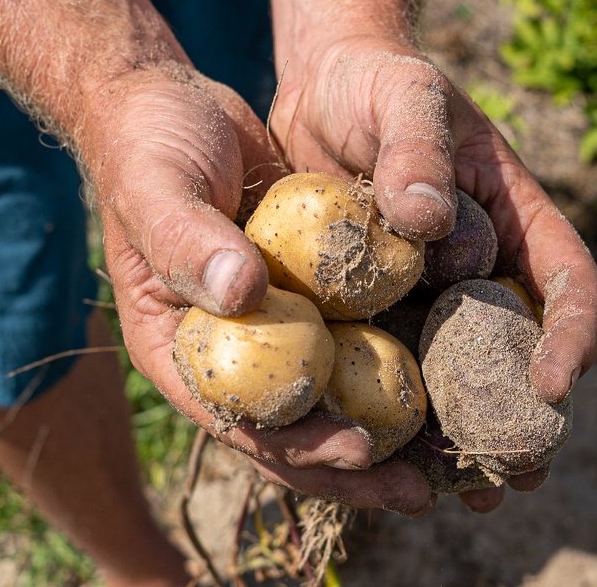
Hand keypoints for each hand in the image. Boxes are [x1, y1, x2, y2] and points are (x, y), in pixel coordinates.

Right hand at [81, 67, 434, 515]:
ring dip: (384, 430)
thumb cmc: (149, 146)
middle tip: (422, 489)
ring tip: (446, 458)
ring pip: (328, 394)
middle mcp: (227, 350)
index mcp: (176, 346)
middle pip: (291, 428)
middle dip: (355, 466)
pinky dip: (389, 360)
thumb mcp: (157, 187)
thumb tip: (242, 295)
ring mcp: (269, 326)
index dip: (298, 445)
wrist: (174, 107)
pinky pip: (349, 336)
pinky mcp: (305, 295)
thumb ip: (188, 241)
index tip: (361, 450)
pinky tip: (443, 377)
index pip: (238, 418)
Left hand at [269, 15, 596, 510]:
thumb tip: (430, 222)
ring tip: (458, 491)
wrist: (322, 91)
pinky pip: (390, 362)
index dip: (571, 332)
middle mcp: (477, 264)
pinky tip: (382, 454)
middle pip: (514, 346)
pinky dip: (391, 409)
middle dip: (519, 413)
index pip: (566, 278)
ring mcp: (426, 289)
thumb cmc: (377, 83)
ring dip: (458, 433)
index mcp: (514, 216)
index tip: (556, 382)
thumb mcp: (404, 96)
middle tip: (517, 476)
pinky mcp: (374, 303)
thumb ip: (418, 149)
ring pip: (454, 369)